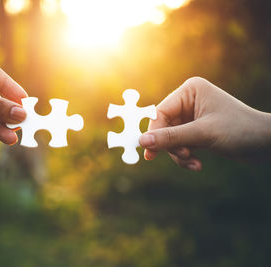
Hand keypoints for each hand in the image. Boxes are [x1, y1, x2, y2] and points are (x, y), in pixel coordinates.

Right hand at [139, 77, 270, 170]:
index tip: (149, 152)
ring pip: (171, 138)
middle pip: (164, 127)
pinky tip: (197, 164)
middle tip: (182, 157)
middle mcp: (189, 101)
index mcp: (190, 91)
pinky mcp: (197, 130)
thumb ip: (171, 137)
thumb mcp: (203, 134)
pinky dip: (186, 156)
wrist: (267, 143)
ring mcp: (192, 116)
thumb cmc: (240, 130)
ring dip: (179, 154)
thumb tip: (142, 142)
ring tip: (193, 162)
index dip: (154, 132)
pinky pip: (180, 144)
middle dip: (172, 146)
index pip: (161, 112)